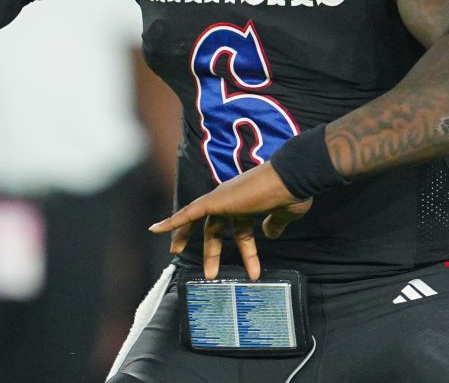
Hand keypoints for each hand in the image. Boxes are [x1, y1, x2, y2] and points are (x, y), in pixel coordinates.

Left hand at [148, 161, 312, 279]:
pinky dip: (173, 221)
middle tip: (211, 272)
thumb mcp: (284, 214)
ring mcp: (223, 199)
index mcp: (248, 203)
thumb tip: (269, 234)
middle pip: (215, 227)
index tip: (247, 257)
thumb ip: (274, 224)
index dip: (240, 243)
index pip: (238, 226)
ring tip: (191, 264)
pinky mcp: (216, 200)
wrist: (291, 177)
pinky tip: (156, 230)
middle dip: (213, 250)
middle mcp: (232, 199)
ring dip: (195, 243)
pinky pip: (188, 213)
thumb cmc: (291, 192)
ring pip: (200, 223)